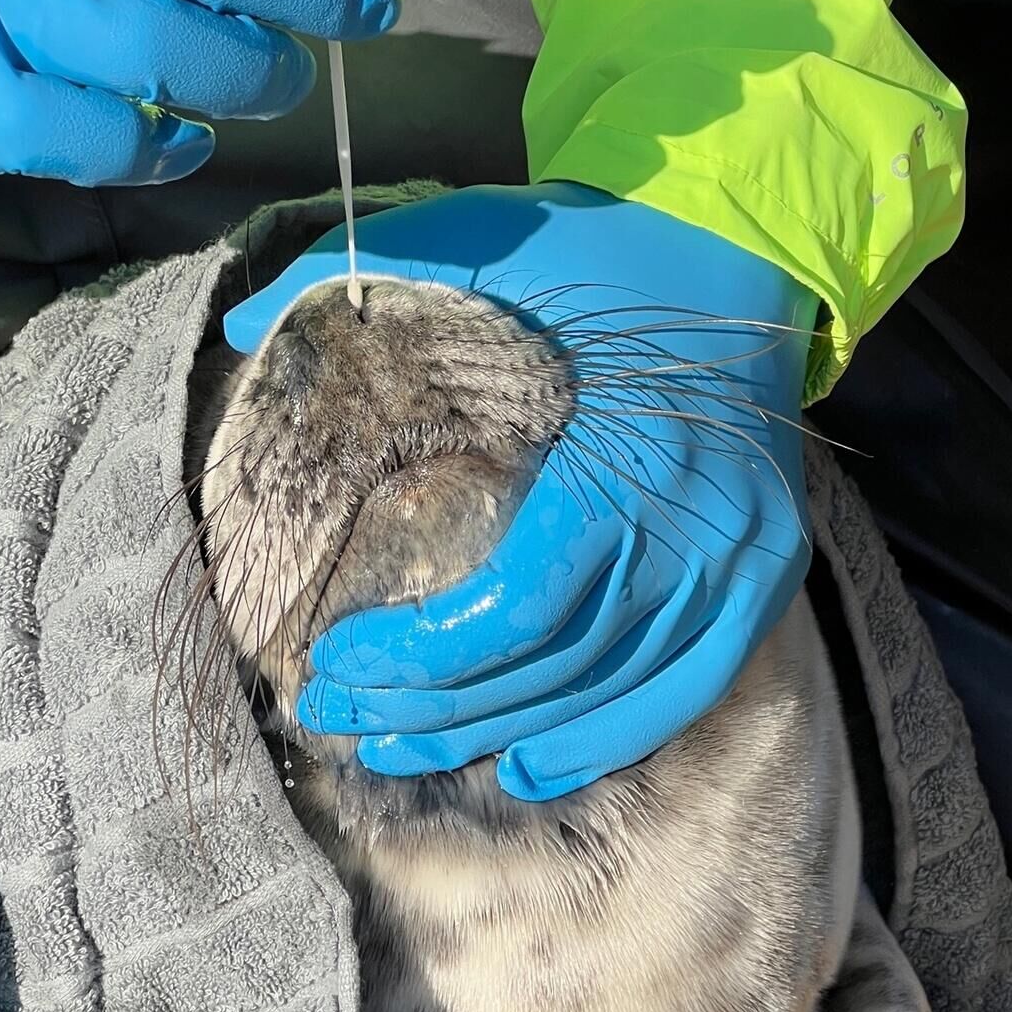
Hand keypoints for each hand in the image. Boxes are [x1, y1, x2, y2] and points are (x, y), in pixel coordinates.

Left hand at [224, 183, 815, 800]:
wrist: (752, 249)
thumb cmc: (611, 249)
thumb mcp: (493, 244)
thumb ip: (375, 279)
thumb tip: (245, 328)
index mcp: (623, 469)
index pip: (512, 612)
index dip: (417, 657)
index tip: (335, 658)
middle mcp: (693, 539)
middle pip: (547, 669)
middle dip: (431, 709)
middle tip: (339, 719)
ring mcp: (740, 571)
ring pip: (605, 693)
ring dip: (499, 735)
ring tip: (404, 751)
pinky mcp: (766, 584)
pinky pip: (681, 693)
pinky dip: (604, 739)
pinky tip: (529, 767)